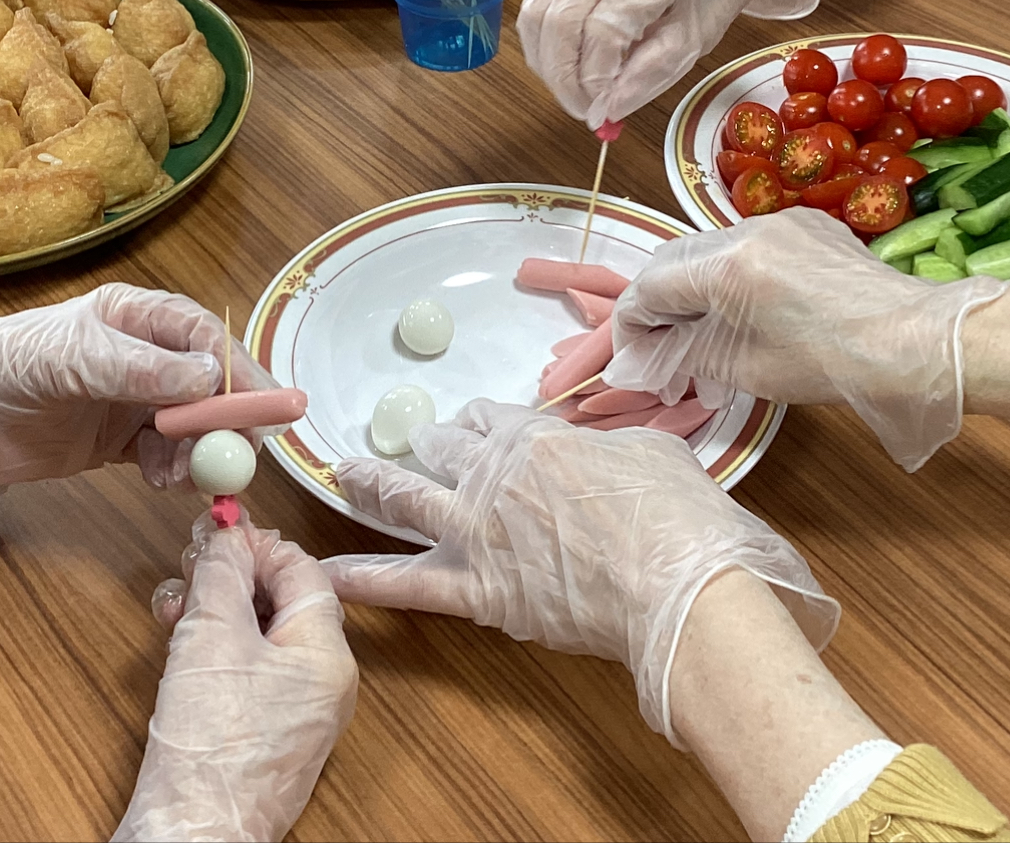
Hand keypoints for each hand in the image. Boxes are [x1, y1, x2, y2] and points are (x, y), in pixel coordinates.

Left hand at [0, 283, 268, 503]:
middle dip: (228, 418)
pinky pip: (168, 456)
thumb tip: (209, 376)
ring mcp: (133, 400)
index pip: (203, 336)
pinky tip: (160, 480)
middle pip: (210, 383)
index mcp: (134, 316)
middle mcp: (143, 355)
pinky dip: (174, 471)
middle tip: (239, 455)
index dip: (239, 368)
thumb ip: (138, 369)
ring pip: (194, 424)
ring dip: (199, 452)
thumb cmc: (2, 369)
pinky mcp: (120, 441)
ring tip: (181, 474)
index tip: (265, 406)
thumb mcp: (70, 360)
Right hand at [116, 519, 356, 842]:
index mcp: (326, 656)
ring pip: (257, 636)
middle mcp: (320, 685)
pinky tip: (178, 645)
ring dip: (213, 610)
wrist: (193, 834)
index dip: (258, 543)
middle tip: (189, 562)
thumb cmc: (210, 750)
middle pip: (280, 602)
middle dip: (230, 576)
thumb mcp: (210, 635)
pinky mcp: (261, 735)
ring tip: (174, 607)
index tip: (218, 528)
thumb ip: (221, 575)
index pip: (303, 571)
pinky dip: (212, 650)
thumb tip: (227, 538)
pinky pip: (245, 673)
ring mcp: (293, 713)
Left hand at [321, 400, 834, 742]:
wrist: (678, 585)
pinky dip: (366, 579)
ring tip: (343, 476)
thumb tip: (610, 452)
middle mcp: (495, 477)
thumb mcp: (653, 452)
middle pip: (445, 449)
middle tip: (418, 445)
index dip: (480, 422)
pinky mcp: (480, 591)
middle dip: (430, 445)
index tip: (473, 426)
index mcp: (537, 439)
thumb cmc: (680, 518)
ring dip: (371, 485)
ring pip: (408, 499)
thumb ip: (613, 444)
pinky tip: (329, 575)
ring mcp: (479, 534)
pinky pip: (408, 585)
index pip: (492, 418)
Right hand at [518, 0, 817, 129]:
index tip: (601, 112)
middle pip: (559, 21)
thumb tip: (604, 111)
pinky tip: (565, 60)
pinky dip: (542, 41)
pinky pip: (536, 3)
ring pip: (535, 13)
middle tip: (581, 108)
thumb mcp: (692, 41)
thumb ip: (648, 77)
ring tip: (571, 87)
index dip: (594, 80)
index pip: (602, 33)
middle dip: (563, 77)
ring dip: (546, 62)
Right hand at [607, 210, 1008, 470]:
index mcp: (727, 265)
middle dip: (658, 303)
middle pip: (675, 260)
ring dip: (694, 288)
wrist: (915, 342)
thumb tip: (647, 357)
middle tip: (658, 348)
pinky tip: (746, 311)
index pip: (650, 285)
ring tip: (702, 335)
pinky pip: (749, 245)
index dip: (630, 325)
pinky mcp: (809, 227)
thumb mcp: (744, 368)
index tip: (632, 357)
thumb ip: (685, 354)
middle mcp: (748, 229)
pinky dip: (732, 275)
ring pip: (711, 249)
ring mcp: (781, 222)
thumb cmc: (833, 363)